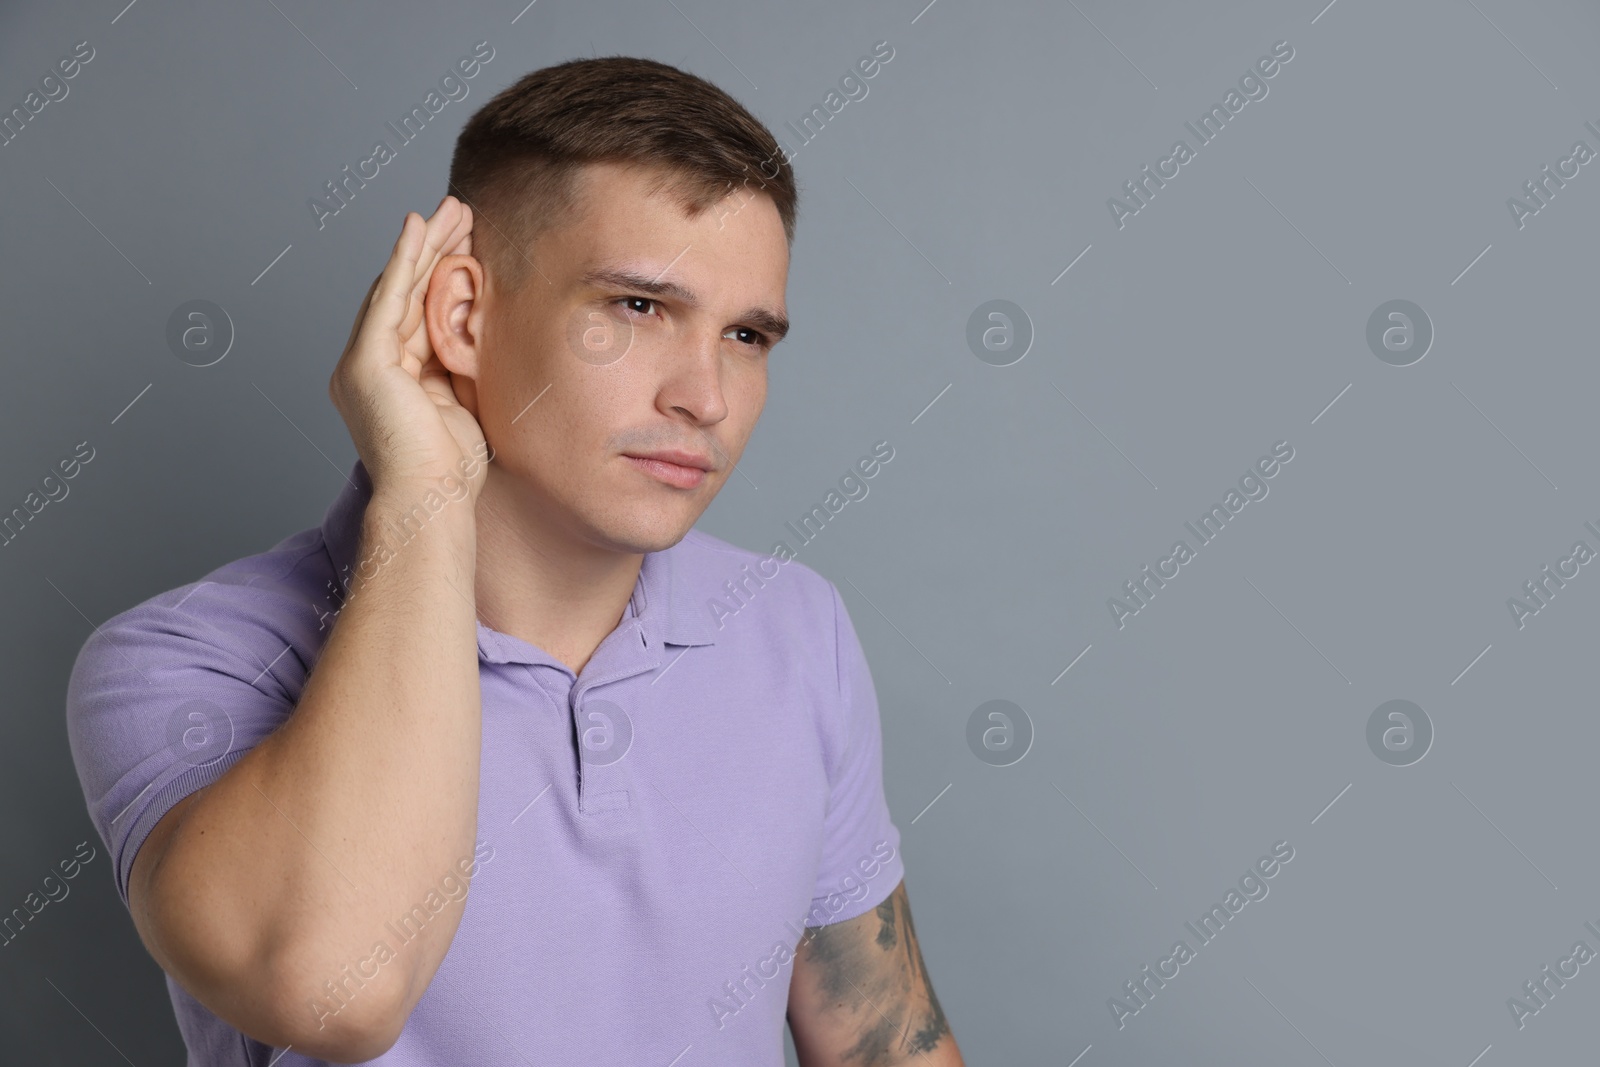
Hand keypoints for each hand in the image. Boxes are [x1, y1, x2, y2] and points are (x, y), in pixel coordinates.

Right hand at [329, 195, 487, 501]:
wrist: (432, 502)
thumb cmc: (450, 471)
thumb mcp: (459, 403)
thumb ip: (456, 367)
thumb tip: (477, 335)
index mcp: (387, 380)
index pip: (413, 313)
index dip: (438, 274)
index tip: (466, 242)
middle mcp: (365, 368)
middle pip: (403, 293)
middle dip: (434, 250)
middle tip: (460, 211)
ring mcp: (360, 364)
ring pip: (397, 288)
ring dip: (426, 245)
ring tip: (452, 209)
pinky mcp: (366, 363)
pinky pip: (388, 298)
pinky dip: (405, 260)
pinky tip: (420, 228)